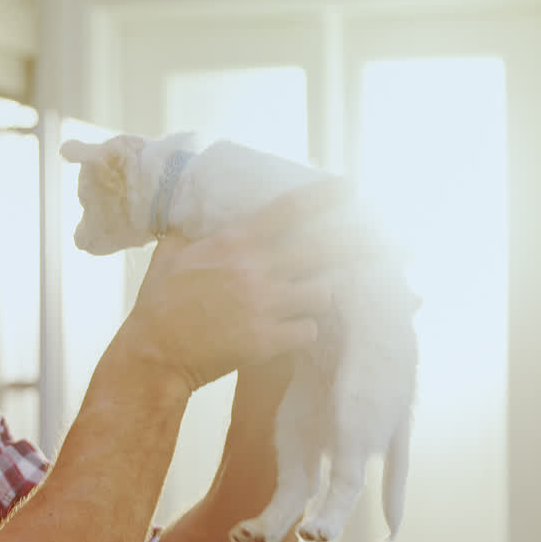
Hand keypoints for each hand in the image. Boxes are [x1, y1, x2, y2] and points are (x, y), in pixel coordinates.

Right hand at [114, 178, 349, 394]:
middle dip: (359, 245)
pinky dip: (304, 331)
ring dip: (319, 295)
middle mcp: (255, 269)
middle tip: (386, 243)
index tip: (351, 187)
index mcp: (233, 242)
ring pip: (322, 293)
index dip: (325, 196)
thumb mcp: (170, 255)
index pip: (288, 210)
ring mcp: (264, 306)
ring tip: (310, 298)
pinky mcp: (267, 340)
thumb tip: (195, 214)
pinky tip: (292, 332)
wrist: (154, 355)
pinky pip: (309, 330)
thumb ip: (191, 232)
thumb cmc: (158, 305)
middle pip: (325, 250)